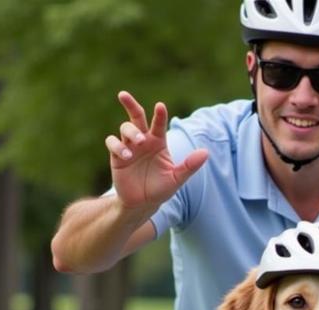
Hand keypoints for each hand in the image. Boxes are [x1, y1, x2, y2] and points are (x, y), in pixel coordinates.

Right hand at [105, 91, 207, 210]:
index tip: (160, 106)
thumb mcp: (176, 179)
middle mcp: (143, 141)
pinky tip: (127, 155)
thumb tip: (206, 152)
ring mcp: (129, 147)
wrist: (143, 203)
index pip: (158, 123)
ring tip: (138, 142)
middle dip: (130, 104)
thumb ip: (190, 166)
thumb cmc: (161, 189)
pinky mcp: (117, 156)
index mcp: (158, 142)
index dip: (159, 114)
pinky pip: (112, 143)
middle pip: (136, 117)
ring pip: (125, 128)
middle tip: (124, 95)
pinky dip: (118, 146)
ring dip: (130, 132)